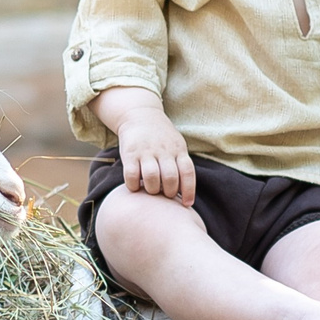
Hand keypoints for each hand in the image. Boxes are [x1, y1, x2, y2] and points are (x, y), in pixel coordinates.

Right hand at [97, 88, 194, 205]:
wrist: (139, 115)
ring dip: (152, 190)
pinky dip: (133, 185)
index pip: (187, 172)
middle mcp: (163, 150)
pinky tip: (135, 187)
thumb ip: (181, 164)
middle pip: (170, 177)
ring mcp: (146, 151)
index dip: (189, 190)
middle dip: (169, 192)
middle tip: (165, 195)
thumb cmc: (161, 138)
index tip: (187, 204)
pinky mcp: (130, 153)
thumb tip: (186, 193)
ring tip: (151, 190)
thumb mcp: (176, 145)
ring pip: (152, 177)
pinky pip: (131, 174)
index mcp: (178, 150)